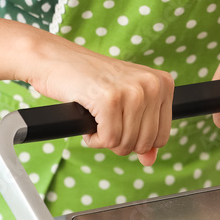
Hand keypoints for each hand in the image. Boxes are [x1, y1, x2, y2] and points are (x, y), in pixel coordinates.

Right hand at [25, 37, 174, 165]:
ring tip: (96, 117)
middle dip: (120, 142)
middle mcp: (152, 85)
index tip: (121, 124)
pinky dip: (93, 138)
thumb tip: (150, 161)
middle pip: (144, 143)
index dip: (137, 140)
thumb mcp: (126, 104)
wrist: (56, 59)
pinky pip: (108, 140)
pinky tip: (88, 119)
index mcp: (163, 83)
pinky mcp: (110, 100)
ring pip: (126, 144)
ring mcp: (132, 92)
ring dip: (105, 139)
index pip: (161, 136)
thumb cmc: (91, 81)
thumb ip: (143, 132)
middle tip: (106, 122)